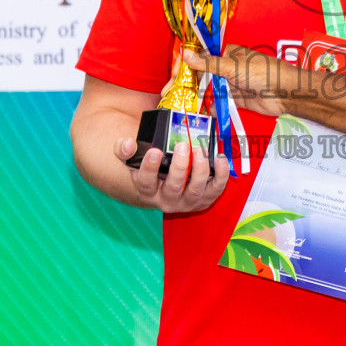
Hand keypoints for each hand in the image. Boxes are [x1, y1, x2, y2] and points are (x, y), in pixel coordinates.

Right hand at [115, 135, 230, 213]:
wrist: (160, 189)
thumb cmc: (148, 170)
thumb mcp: (132, 160)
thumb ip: (124, 150)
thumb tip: (127, 144)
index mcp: (147, 190)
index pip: (146, 182)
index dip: (150, 167)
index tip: (155, 151)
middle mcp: (166, 200)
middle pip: (173, 187)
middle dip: (179, 166)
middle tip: (182, 145)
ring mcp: (186, 202)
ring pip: (195, 190)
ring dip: (200, 170)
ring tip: (200, 151)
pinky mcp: (204, 200)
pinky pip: (215, 190)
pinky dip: (221, 175)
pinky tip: (219, 158)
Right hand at [185, 46, 291, 116]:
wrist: (285, 93)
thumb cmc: (262, 73)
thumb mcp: (233, 66)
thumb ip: (209, 64)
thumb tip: (186, 55)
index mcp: (226, 54)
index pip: (202, 56)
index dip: (188, 64)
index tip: (175, 74)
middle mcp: (227, 68)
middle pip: (203, 75)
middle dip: (189, 84)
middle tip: (171, 93)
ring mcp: (231, 85)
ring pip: (209, 90)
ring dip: (198, 97)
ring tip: (182, 106)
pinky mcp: (235, 100)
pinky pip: (219, 104)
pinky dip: (212, 109)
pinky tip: (203, 113)